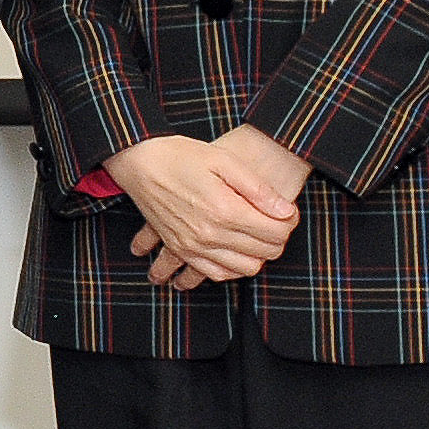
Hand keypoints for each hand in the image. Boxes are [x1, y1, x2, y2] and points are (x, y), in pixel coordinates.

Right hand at [107, 131, 304, 288]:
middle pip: (265, 252)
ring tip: (256, 234)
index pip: (277, 232)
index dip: (290, 221)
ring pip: (244, 268)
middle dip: (278, 238)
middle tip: (275, 220)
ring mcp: (194, 246)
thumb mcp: (224, 160)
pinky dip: (232, 268)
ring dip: (258, 255)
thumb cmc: (181, 155)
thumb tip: (286, 211)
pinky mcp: (181, 249)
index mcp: (225, 210)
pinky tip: (236, 252)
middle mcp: (210, 234)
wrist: (138, 162)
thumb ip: (258, 188)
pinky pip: (215, 273)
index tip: (287, 210)